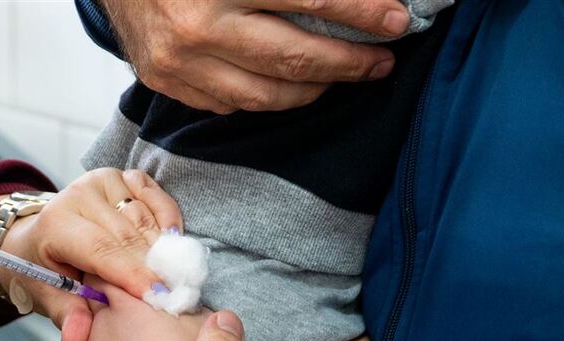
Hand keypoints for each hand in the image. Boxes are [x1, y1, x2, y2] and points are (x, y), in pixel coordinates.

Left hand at [0, 168, 182, 340]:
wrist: (36, 234)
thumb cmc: (44, 268)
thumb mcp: (47, 295)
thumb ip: (66, 316)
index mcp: (56, 224)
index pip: (102, 251)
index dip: (133, 275)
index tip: (160, 298)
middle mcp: (80, 195)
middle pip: (130, 236)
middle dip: (156, 268)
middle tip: (178, 298)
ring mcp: (103, 182)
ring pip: (146, 219)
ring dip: (165, 249)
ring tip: (178, 278)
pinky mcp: (123, 178)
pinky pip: (157, 198)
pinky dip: (169, 220)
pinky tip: (172, 243)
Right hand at [99, 0, 408, 112]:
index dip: (361, 13)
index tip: (397, 22)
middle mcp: (198, 26)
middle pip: (292, 58)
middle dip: (348, 62)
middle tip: (382, 61)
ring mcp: (179, 62)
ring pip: (265, 96)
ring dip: (314, 90)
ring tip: (344, 77)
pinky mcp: (166, 83)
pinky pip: (230, 104)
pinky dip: (267, 97)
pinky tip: (292, 87)